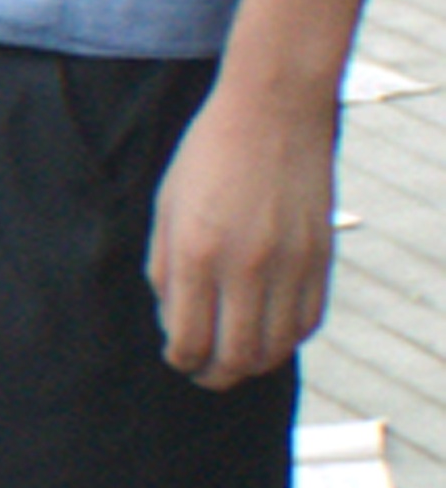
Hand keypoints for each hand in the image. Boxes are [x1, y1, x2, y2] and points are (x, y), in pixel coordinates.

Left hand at [155, 88, 341, 382]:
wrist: (273, 112)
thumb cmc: (207, 158)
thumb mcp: (166, 209)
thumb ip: (166, 269)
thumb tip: (176, 323)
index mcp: (197, 253)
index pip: (190, 341)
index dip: (181, 359)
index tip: (176, 355)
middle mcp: (247, 266)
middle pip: (237, 358)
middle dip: (215, 375)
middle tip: (204, 369)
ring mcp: (290, 264)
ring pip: (278, 348)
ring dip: (254, 363)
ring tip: (236, 355)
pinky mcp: (322, 258)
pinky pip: (309, 321)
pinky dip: (288, 338)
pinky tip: (269, 330)